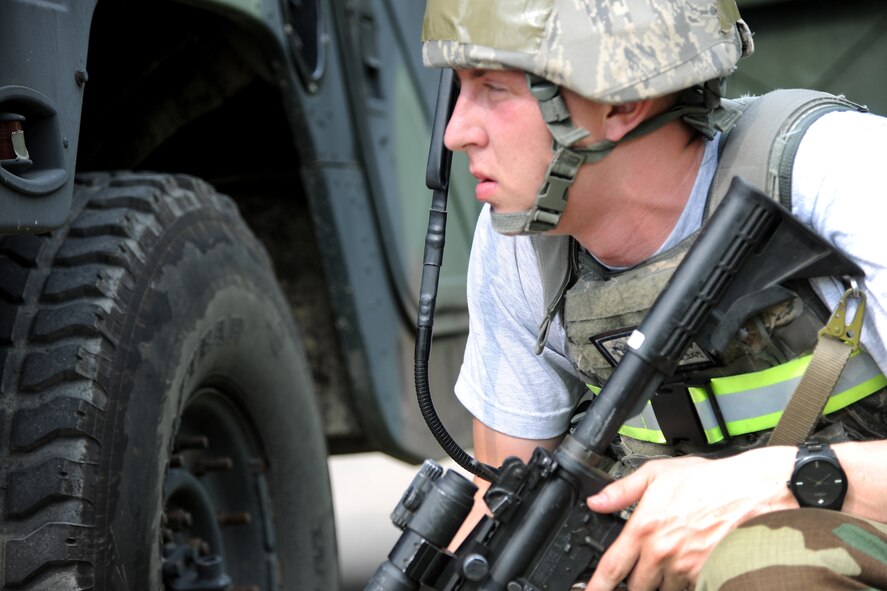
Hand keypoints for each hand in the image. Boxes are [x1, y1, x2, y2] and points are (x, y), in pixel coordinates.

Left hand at [584, 446, 797, 590]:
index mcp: (644, 528)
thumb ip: (622, 491)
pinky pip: (686, 589)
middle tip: (638, 569)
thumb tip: (596, 501)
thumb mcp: (656, 474)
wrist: (751, 492)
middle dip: (633, 582)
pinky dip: (682, 583)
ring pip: (662, 590)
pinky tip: (687, 564)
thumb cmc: (707, 482)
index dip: (597, 585)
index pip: (612, 567)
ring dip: (659, 582)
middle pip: (636, 586)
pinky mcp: (707, 576)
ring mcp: (685, 569)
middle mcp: (662, 554)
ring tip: (666, 562)